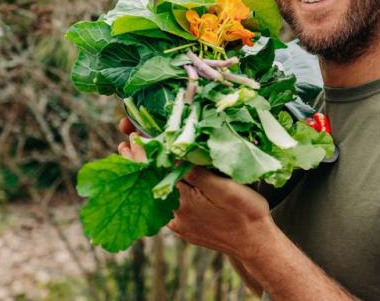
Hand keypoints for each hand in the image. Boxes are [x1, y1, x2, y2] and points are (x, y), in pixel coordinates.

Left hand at [115, 117, 274, 258]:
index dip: (143, 153)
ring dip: (149, 175)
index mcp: (184, 200)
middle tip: (123, 145)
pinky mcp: (187, 228)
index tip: (131, 137)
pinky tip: (162, 181)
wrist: (256, 244)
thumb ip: (198, 174)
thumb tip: (174, 154)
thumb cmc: (246, 212)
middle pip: (152, 182)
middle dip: (139, 162)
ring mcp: (180, 222)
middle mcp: (176, 213)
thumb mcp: (226, 188)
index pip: (156, 171)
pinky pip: (169, 205)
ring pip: (159, 194)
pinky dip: (162, 189)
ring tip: (138, 158)